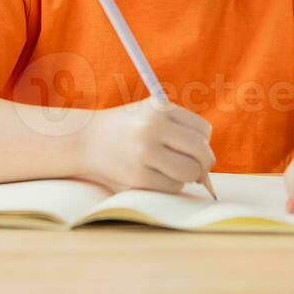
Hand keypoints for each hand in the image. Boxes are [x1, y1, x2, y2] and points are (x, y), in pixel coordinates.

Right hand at [78, 97, 214, 192]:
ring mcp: (144, 152)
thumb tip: (206, 167)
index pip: (202, 130)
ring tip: (174, 170)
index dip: (203, 142)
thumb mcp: (151, 115)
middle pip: (200, 151)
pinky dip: (171, 184)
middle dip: (204, 163)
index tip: (193, 148)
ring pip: (189, 171)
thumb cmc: (127, 128)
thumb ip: (180, 131)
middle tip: (197, 168)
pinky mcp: (138, 176)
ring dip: (187, 176)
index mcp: (159, 107)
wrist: (86, 140)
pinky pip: (172, 186)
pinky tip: (158, 176)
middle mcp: (152, 127)